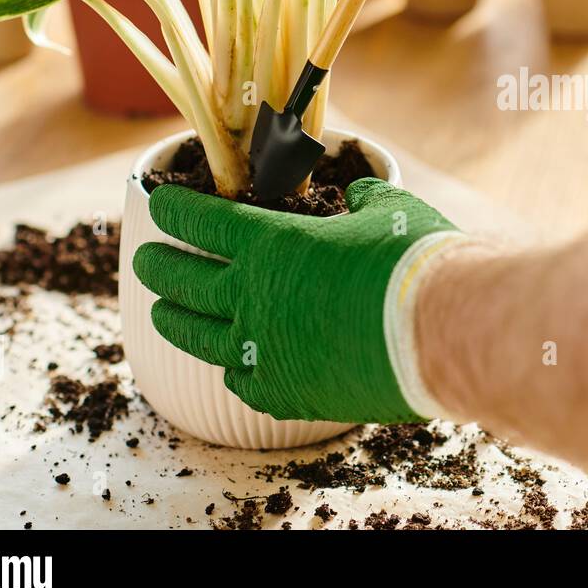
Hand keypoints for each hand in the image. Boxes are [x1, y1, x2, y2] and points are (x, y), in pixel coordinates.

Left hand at [132, 179, 459, 423]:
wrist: (442, 333)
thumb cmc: (415, 261)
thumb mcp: (388, 208)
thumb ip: (361, 198)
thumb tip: (356, 194)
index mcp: (271, 243)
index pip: (203, 220)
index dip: (175, 208)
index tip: (159, 201)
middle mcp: (252, 296)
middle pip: (183, 279)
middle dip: (158, 265)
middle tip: (146, 260)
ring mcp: (262, 349)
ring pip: (199, 335)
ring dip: (177, 319)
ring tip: (164, 313)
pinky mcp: (285, 393)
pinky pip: (242, 380)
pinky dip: (235, 368)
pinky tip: (236, 365)